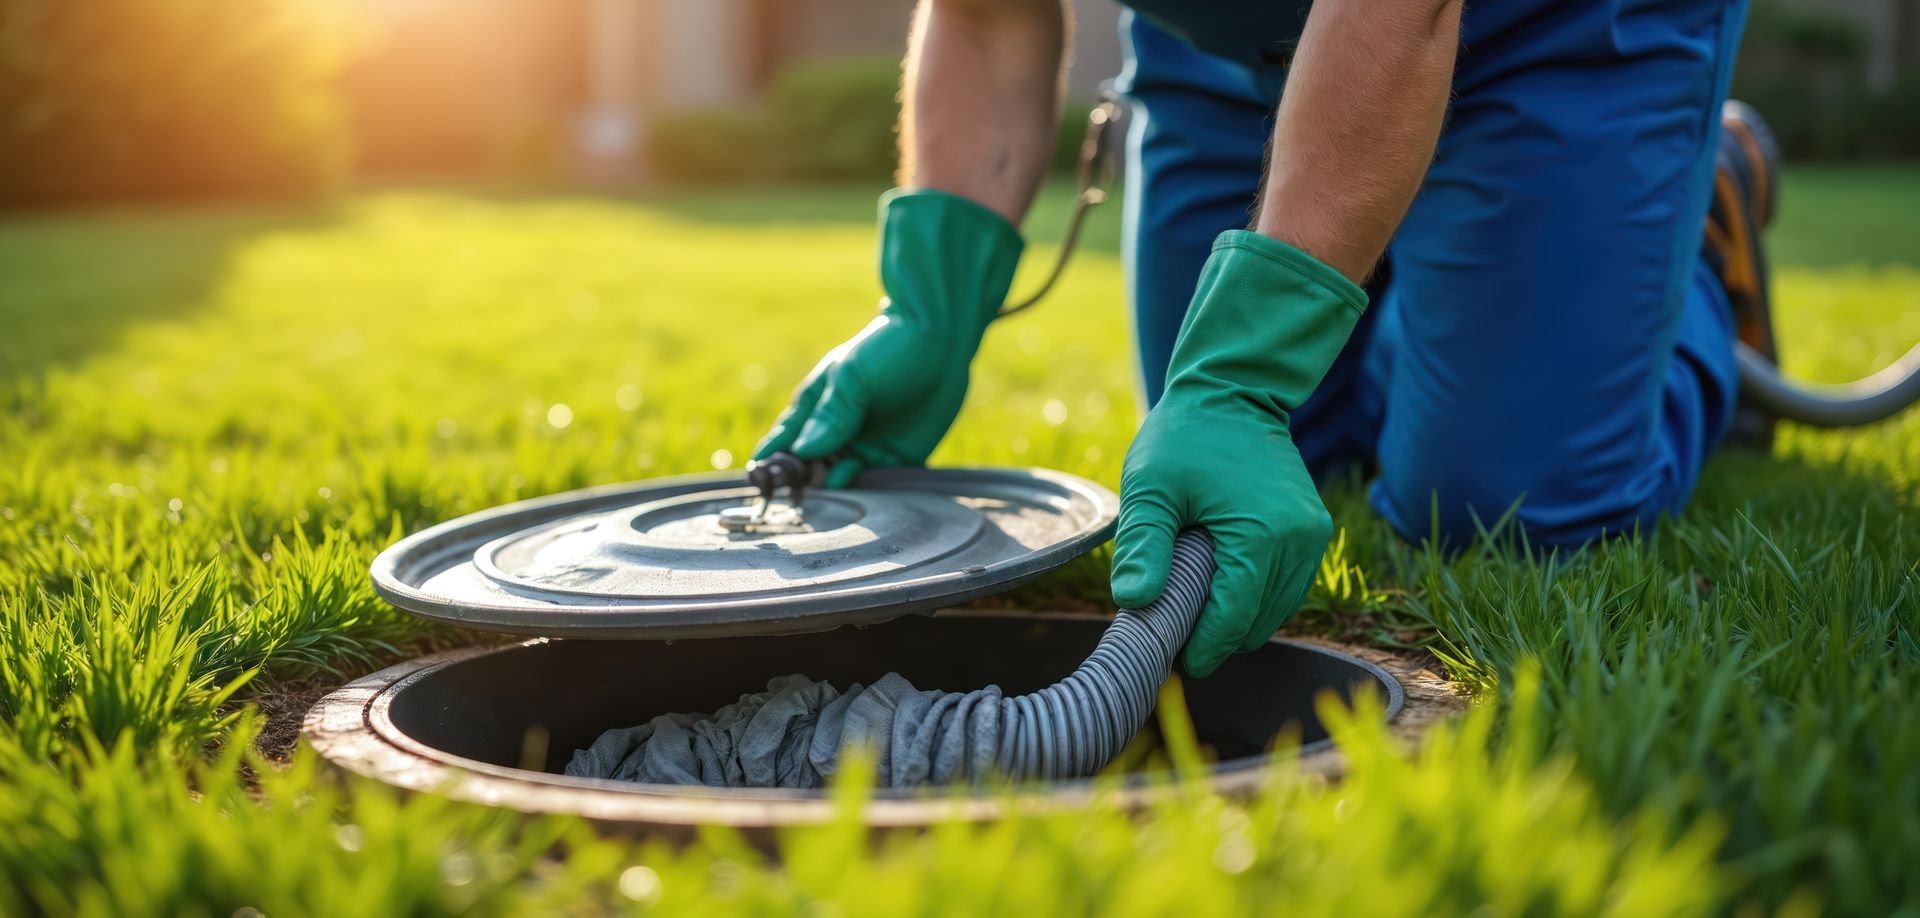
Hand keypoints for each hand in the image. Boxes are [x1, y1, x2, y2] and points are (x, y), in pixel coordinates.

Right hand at [755, 189, 1022, 486]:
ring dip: (837, 493)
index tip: (760, 484)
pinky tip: (867, 502)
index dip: (773, 464)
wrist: (939, 340)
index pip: (786, 441)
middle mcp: (837, 433)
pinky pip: (880, 484)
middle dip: (805, 486)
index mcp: (816, 408)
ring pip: (844, 481)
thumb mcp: (853, 378)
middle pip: (812, 469)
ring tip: (833, 504)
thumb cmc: (886, 350)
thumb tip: (804, 452)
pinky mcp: (898, 458)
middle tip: (802, 502)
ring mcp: (867, 447)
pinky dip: (872, 495)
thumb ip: (832, 416)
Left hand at [1109, 231, 1367, 675]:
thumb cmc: (1185, 437)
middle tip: (1175, 636)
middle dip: (1218, 637)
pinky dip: (1257, 598)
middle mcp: (1299, 541)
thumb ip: (1143, 546)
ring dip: (1239, 620)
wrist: (1233, 392)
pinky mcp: (1314, 530)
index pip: (1233, 619)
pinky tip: (1220, 590)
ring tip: (1194, 614)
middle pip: (1258, 622)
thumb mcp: (1151, 489)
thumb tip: (1134, 603)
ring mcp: (1312, 536)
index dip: (1203, 647)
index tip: (1173, 660)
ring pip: (1277, 610)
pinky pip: (1286, 586)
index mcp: (1261, 535)